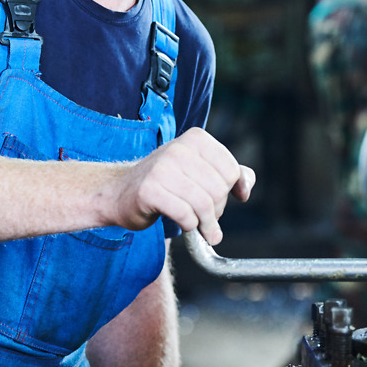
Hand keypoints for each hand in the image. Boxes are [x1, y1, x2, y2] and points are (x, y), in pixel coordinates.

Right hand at [116, 127, 254, 244]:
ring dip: (205, 223)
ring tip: (200, 228)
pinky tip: (184, 224)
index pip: (231, 171)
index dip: (229, 192)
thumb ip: (230, 174)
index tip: (219, 200)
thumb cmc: (165, 183)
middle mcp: (179, 148)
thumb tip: (245, 190)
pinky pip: (185, 216)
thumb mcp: (199, 170)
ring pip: (204, 205)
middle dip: (216, 210)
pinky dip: (189, 226)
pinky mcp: (150, 190)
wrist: (121, 192)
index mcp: (196, 139)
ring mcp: (162, 168)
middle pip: (219, 190)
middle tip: (206, 217)